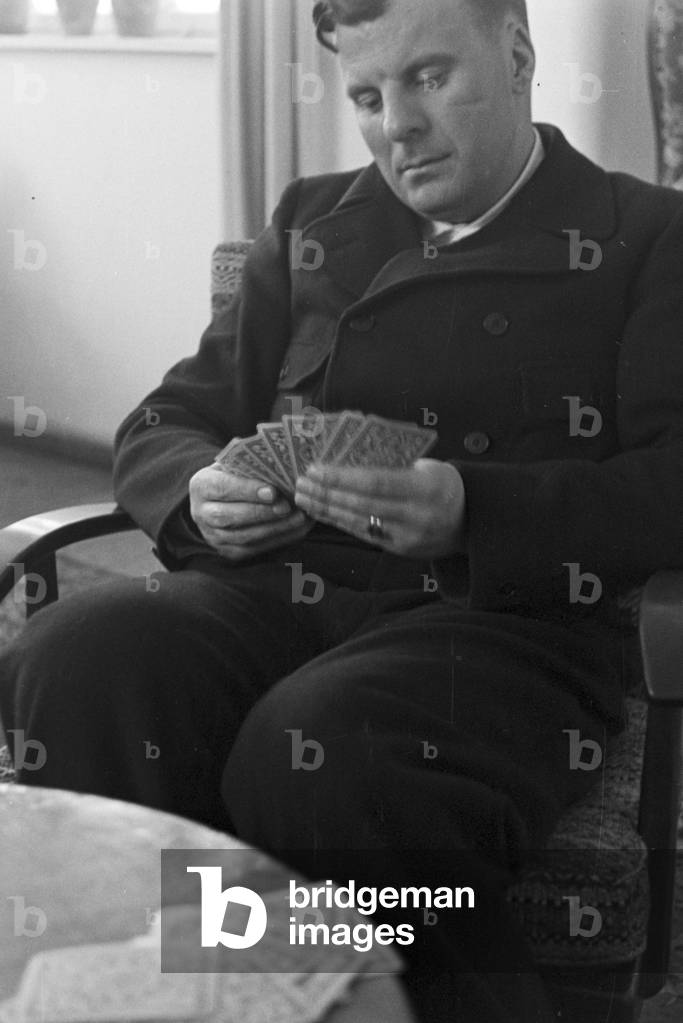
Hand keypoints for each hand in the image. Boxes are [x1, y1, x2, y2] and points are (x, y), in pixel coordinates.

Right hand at [189, 464, 312, 562]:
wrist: (223, 499)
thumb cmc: (236, 475)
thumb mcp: (238, 464)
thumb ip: (253, 465)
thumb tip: (283, 465)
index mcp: (201, 485)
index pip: (222, 487)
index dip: (247, 490)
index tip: (272, 492)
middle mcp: (201, 513)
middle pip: (229, 516)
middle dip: (261, 512)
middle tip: (287, 507)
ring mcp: (214, 536)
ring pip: (243, 536)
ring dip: (275, 528)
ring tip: (298, 518)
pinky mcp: (229, 552)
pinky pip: (255, 549)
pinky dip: (280, 538)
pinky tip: (298, 528)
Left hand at [295, 459, 465, 559]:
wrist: (470, 521)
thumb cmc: (442, 484)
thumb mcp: (428, 467)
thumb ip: (394, 465)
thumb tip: (349, 457)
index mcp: (427, 487)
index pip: (376, 482)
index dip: (343, 477)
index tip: (316, 468)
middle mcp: (418, 515)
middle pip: (362, 504)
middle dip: (327, 492)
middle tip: (301, 482)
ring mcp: (409, 537)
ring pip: (358, 522)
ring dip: (327, 509)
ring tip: (303, 496)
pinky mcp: (400, 550)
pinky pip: (364, 534)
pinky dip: (340, 521)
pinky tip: (322, 511)